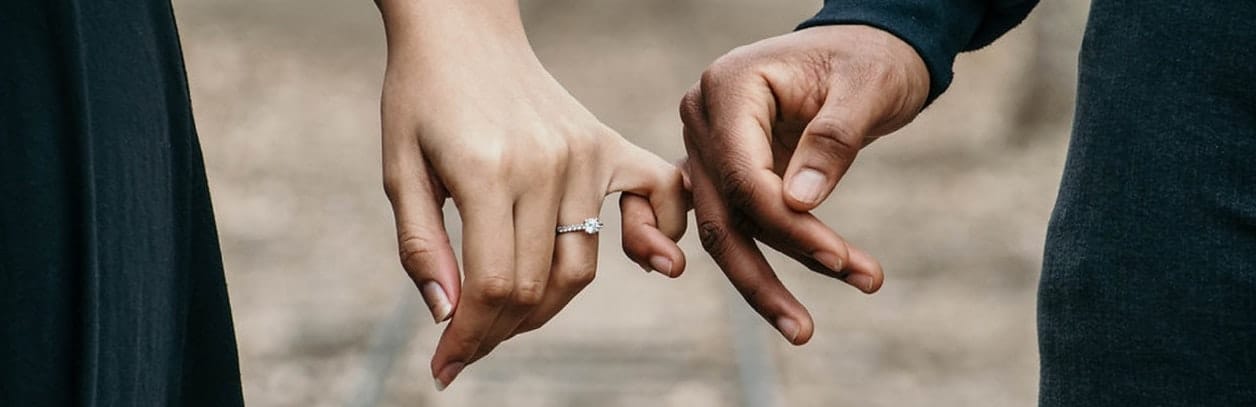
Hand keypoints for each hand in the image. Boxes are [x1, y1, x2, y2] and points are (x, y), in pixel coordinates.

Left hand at [376, 0, 686, 389]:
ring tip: (509, 314)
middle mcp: (546, 165)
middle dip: (499, 330)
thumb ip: (422, 246)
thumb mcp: (400, 169)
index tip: (446, 367)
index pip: (494, 286)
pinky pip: (657, 197)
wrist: (462, 31)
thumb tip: (447, 316)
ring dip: (546, 306)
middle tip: (469, 343)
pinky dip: (657, 236)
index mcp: (486, 171)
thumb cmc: (421, 97)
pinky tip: (646, 260)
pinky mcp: (607, 143)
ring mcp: (584, 153)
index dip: (469, 338)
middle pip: (537, 286)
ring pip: (580, 265)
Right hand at [680, 25, 929, 343]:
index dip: (788, 224)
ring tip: (805, 327)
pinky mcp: (721, 171)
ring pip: (722, 229)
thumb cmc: (870, 59)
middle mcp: (703, 118)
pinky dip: (743, 261)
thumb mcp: (866, 88)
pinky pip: (722, 223)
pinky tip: (759, 303)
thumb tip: (799, 203)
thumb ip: (832, 141)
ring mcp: (705, 147)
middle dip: (766, 273)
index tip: (839, 259)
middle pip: (723, 212)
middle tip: (806, 329)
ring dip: (762, 280)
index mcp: (728, 86)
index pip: (744, 174)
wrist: (866, 48)